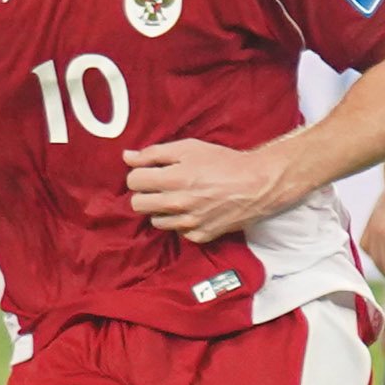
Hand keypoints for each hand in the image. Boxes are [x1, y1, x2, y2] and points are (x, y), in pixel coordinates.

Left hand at [124, 139, 283, 241]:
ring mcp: (188, 223)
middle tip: (162, 186)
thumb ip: (155, 153)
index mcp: (174, 179)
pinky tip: (194, 210)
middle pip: (137, 204)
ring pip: (155, 221)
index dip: (140, 174)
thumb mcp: (189, 148)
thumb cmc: (223, 162)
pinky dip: (181, 222)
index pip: (133, 182)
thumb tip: (127, 157)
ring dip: (162, 209)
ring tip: (179, 198)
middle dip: (146, 193)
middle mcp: (178, 204)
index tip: (151, 172)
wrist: (257, 185)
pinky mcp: (200, 236)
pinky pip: (177, 232)